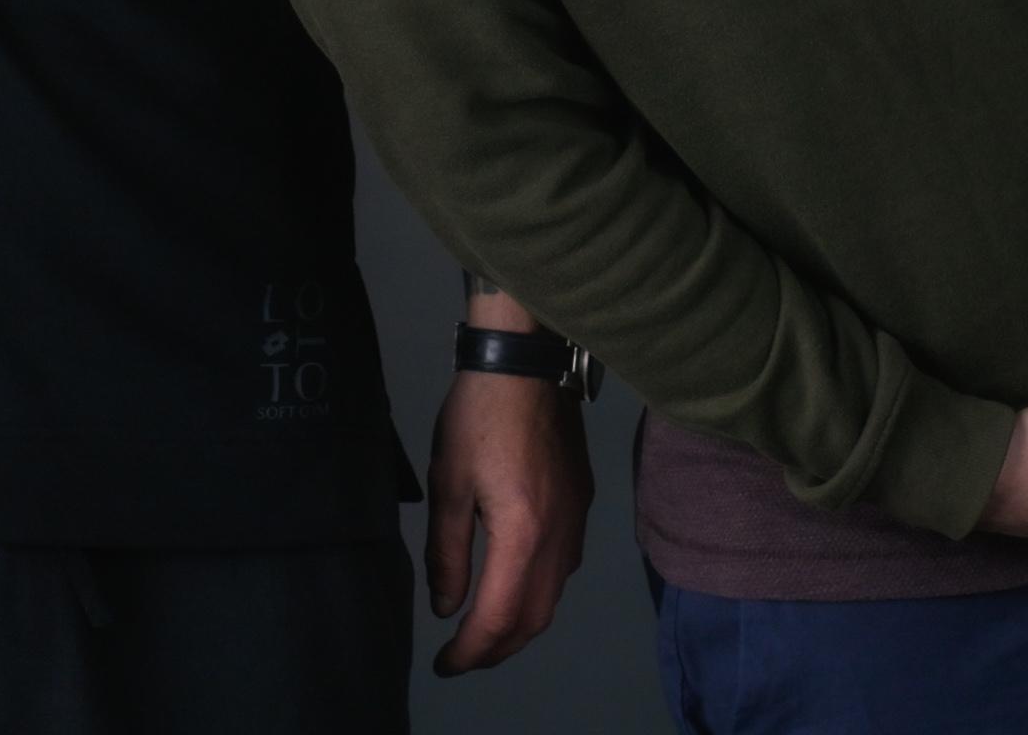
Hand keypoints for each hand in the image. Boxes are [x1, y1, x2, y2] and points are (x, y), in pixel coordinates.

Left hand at [423, 367, 593, 674]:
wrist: (526, 362)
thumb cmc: (478, 418)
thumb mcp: (449, 485)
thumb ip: (447, 554)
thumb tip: (447, 608)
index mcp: (522, 535)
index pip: (498, 617)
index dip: (471, 651)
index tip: (445, 664)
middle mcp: (559, 538)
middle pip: (534, 618)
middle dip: (498, 649)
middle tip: (463, 657)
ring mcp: (577, 521)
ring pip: (553, 596)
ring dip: (520, 623)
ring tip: (484, 630)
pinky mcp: (582, 503)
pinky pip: (563, 567)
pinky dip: (537, 592)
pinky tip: (514, 584)